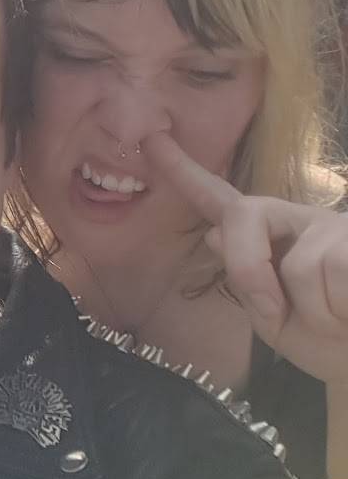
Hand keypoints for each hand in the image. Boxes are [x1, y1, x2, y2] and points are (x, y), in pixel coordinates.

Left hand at [145, 131, 347, 387]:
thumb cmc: (325, 339)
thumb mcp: (274, 318)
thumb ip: (245, 279)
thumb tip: (214, 233)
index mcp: (269, 237)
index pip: (219, 198)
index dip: (183, 170)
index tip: (150, 140)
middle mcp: (299, 220)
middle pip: (244, 211)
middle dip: (249, 269)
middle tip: (277, 313)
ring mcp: (335, 227)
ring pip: (300, 267)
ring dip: (316, 313)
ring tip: (338, 317)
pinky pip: (336, 277)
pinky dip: (341, 312)